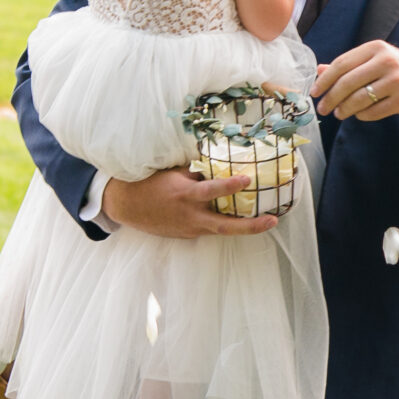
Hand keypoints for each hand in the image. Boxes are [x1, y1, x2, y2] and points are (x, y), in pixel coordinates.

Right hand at [102, 169, 277, 239]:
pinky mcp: (187, 234)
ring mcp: (189, 228)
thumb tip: (219, 164)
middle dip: (251, 226)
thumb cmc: (149, 182)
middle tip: (273, 221)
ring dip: (244, 226)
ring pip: (221, 230)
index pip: (212, 190)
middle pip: (225, 226)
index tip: (248, 178)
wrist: (125, 205)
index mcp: (185, 194)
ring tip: (266, 221)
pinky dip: (222, 222)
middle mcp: (190, 215)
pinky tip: (236, 216)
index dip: (231, 185)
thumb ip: (196, 172)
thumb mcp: (172, 172)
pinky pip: (208, 228)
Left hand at [314, 41, 398, 124]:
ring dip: (345, 109)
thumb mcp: (372, 61)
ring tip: (338, 114)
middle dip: (331, 98)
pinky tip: (358, 114)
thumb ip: (347, 65)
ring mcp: (397, 81)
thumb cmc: (395, 71)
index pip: (342, 63)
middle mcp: (387, 61)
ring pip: (360, 99)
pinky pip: (373, 111)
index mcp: (376, 48)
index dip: (325, 80)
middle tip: (323, 108)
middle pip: (348, 82)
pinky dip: (362, 115)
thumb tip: (319, 71)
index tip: (314, 92)